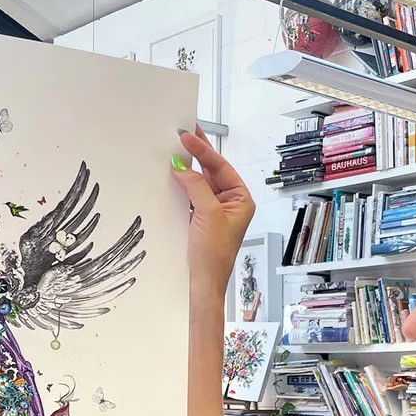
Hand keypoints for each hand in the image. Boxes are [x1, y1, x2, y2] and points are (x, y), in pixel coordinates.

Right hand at [171, 125, 254, 296]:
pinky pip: (192, 196)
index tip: (187, 135)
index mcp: (242, 200)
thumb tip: (182, 167)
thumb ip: (196, 186)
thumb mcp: (207, 213)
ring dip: (188, 168)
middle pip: (212, 171)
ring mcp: (216, 212)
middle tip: (183, 131)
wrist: (203, 283)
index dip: (203, 150)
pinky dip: (183, 185)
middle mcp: (231, 204)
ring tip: (175, 148)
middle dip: (197, 153)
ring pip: (201, 182)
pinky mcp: (202, 220)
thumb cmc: (214, 255)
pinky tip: (173, 174)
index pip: (221, 167)